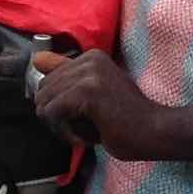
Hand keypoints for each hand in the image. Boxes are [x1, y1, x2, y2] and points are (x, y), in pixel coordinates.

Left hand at [31, 51, 192, 162]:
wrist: (156, 132)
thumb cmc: (128, 119)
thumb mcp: (94, 93)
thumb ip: (66, 74)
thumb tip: (37, 59)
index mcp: (92, 56)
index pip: (48, 80)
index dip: (59, 105)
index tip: (83, 116)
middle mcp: (89, 59)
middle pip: (43, 92)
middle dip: (57, 117)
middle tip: (86, 127)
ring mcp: (89, 73)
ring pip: (44, 104)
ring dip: (61, 126)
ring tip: (87, 132)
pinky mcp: (87, 91)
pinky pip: (52, 114)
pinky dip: (65, 132)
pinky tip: (86, 137)